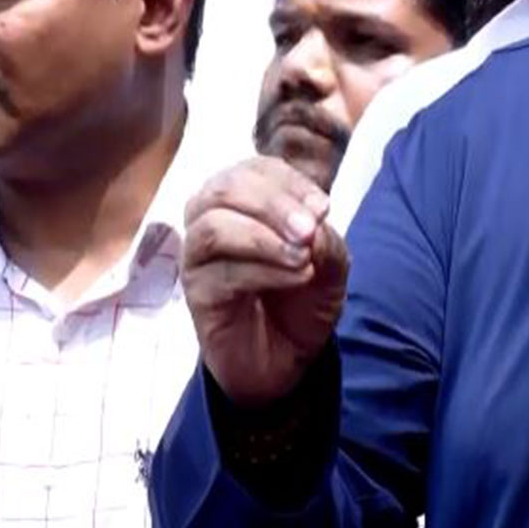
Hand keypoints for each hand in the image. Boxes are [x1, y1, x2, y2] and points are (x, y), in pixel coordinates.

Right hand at [182, 156, 348, 407]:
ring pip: (213, 227)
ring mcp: (199, 256)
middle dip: (274, 204)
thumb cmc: (302, 299)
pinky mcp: (196, 293)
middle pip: (226, 188)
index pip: (256, 170)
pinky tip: (296, 277)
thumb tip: (312, 228)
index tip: (324, 209)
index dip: (291, 183)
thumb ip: (326, 242)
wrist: (287, 357)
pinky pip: (220, 272)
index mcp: (245, 201)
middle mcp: (213, 219)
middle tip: (309, 230)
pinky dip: (264, 271)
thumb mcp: (331, 267)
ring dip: (264, 238)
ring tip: (303, 258)